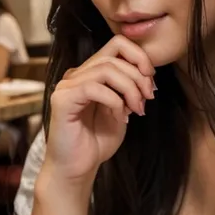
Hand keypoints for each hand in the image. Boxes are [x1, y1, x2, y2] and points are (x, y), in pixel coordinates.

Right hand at [42, 35, 154, 186]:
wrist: (77, 169)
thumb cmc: (97, 142)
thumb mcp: (123, 110)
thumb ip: (131, 90)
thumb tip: (147, 74)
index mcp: (90, 73)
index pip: (116, 45)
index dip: (139, 57)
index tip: (152, 79)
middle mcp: (76, 75)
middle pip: (114, 56)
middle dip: (139, 76)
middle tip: (148, 99)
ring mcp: (67, 86)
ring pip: (106, 69)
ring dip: (129, 88)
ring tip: (137, 109)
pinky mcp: (62, 100)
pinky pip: (94, 88)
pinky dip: (114, 100)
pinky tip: (119, 116)